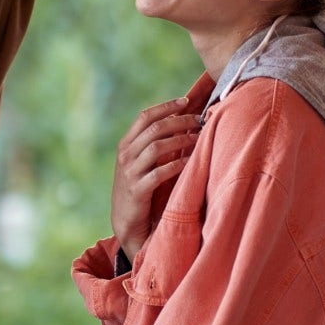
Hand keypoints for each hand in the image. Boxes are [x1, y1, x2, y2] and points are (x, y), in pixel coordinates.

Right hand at [111, 97, 199, 257]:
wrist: (126, 223)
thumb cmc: (139, 189)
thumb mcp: (139, 163)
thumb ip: (152, 144)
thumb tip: (180, 121)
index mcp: (125, 145)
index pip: (144, 116)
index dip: (166, 107)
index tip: (186, 101)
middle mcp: (125, 155)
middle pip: (154, 129)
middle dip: (179, 121)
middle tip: (199, 120)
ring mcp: (130, 172)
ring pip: (157, 147)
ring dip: (181, 140)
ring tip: (199, 138)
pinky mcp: (138, 190)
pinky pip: (160, 172)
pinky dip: (177, 164)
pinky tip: (191, 160)